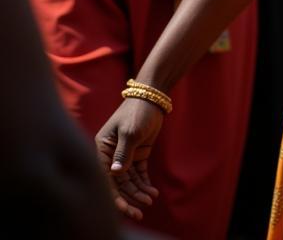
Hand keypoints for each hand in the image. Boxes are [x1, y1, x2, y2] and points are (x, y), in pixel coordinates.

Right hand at [95, 100, 163, 220]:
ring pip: (128, 181)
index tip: (124, 209)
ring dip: (138, 192)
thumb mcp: (130, 131)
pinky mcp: (136, 155)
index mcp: (101, 149)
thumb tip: (115, 173)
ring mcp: (124, 156)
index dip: (114, 196)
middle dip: (128, 199)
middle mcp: (110, 156)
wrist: (153, 98)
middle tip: (140, 212)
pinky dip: (144, 183)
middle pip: (117, 183)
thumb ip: (123, 153)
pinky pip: (138, 174)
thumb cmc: (137, 112)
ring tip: (150, 200)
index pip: (105, 178)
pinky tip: (152, 192)